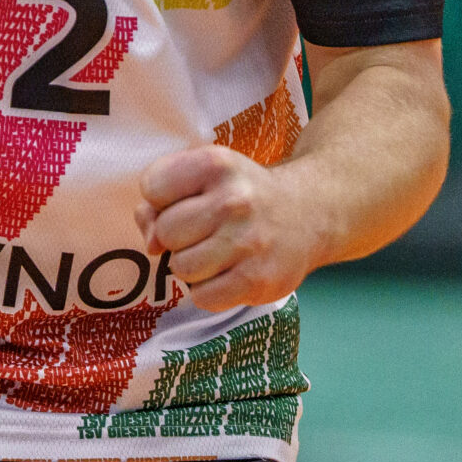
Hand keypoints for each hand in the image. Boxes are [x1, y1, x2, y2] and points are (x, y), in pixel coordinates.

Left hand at [135, 146, 325, 312]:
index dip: (161, 199)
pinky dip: (208, 290)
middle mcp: (234, 200)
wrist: (309, 214)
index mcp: (217, 164)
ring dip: (192, 265)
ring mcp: (248, 242)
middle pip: (165, 232)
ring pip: (181, 267)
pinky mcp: (257, 280)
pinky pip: (202, 296)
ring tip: (218, 252)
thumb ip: (161, 198)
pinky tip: (228, 272)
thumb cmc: (243, 194)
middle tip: (206, 230)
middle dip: (177, 236)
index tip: (185, 200)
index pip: (153, 187)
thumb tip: (152, 243)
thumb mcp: (206, 175)